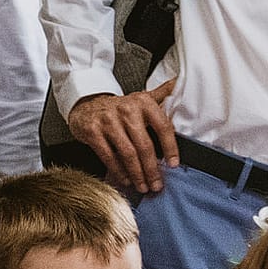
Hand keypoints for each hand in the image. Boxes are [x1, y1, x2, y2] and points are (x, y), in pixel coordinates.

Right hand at [66, 79, 178, 193]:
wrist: (86, 103)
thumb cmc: (119, 107)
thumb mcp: (141, 98)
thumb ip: (163, 94)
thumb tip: (181, 83)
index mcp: (143, 102)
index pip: (163, 126)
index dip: (170, 148)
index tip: (173, 164)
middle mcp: (127, 110)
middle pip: (144, 145)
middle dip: (152, 169)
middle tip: (157, 184)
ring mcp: (109, 121)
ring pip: (127, 153)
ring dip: (137, 174)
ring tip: (143, 186)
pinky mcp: (93, 132)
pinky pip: (109, 156)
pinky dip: (119, 171)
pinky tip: (126, 180)